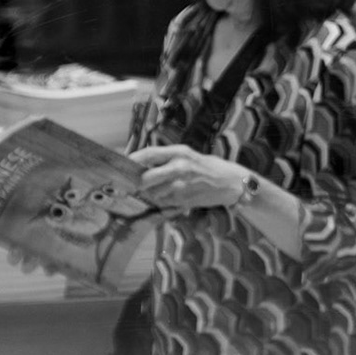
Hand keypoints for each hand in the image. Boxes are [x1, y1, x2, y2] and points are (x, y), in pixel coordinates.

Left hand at [131, 144, 249, 211]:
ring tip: (159, 191)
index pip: (149, 154)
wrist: (232, 182)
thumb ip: (168, 159)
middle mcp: (180, 167)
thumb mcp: (189, 155)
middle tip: (135, 184)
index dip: (133, 159)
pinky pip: (165, 202)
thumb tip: (142, 164)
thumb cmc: (209, 167)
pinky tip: (171, 197)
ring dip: (151, 194)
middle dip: (138, 183)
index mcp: (180, 152)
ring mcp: (182, 185)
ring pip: (154, 193)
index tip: (123, 164)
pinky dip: (163, 201)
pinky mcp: (185, 200)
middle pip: (146, 178)